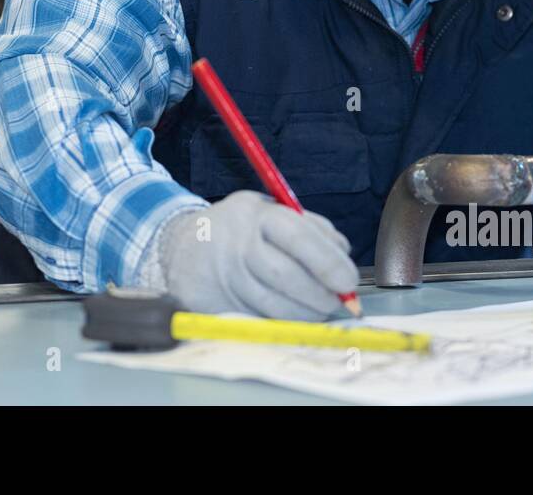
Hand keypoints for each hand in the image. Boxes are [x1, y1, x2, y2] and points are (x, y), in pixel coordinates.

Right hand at [157, 190, 358, 319]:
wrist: (183, 246)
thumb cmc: (240, 228)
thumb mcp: (270, 211)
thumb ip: (310, 228)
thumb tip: (342, 255)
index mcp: (255, 216)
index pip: (297, 237)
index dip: (328, 261)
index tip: (348, 280)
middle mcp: (236, 247)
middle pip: (286, 277)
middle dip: (321, 295)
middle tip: (339, 301)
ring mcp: (224, 279)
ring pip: (275, 307)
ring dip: (306, 313)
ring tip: (318, 308)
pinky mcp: (215, 306)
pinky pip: (260, 321)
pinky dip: (283, 322)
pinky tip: (290, 313)